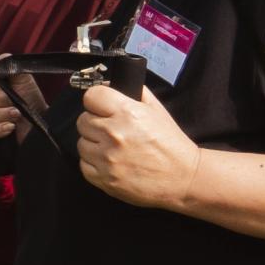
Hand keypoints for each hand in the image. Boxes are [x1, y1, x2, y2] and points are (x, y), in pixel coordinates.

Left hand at [76, 80, 200, 208]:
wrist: (183, 178)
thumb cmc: (171, 145)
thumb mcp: (157, 110)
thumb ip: (134, 92)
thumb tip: (112, 85)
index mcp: (127, 113)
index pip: (91, 96)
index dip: (97, 100)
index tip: (101, 106)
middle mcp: (114, 134)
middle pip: (82, 120)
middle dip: (95, 122)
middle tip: (110, 129)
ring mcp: (107, 159)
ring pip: (81, 144)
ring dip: (93, 144)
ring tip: (111, 147)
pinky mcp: (104, 179)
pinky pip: (84, 165)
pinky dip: (94, 163)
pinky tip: (110, 162)